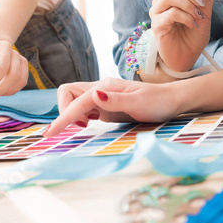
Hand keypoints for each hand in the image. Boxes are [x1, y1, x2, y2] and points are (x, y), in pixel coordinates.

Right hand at [43, 77, 185, 135]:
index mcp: (106, 87)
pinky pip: (84, 108)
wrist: (172, 100)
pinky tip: (89, 125)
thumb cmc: (159, 102)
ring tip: (85, 127)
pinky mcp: (106, 106)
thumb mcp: (140, 103)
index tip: (50, 135)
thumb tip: (94, 95)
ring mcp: (102, 97)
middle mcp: (101, 89)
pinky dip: (79, 117)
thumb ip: (116, 99)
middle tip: (80, 128)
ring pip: (74, 100)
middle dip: (64, 111)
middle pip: (67, 93)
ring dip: (70, 114)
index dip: (62, 118)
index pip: (76, 101)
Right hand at [149, 0, 214, 71]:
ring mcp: (157, 12)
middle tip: (202, 3)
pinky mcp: (157, 25)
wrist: (189, 55)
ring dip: (188, 4)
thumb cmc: (194, 32)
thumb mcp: (205, 10)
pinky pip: (170, 13)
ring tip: (198, 15)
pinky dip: (186, 17)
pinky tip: (193, 24)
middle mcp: (161, 0)